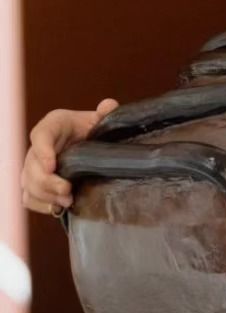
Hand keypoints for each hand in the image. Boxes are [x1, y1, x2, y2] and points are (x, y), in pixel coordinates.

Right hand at [20, 99, 116, 215]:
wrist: (84, 142)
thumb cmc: (88, 128)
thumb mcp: (98, 119)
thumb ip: (105, 113)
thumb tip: (108, 105)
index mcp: (52, 126)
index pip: (40, 136)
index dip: (43, 152)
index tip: (52, 166)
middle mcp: (37, 148)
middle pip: (32, 167)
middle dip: (47, 182)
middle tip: (66, 191)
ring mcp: (33, 168)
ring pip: (29, 184)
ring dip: (45, 196)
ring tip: (67, 201)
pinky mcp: (34, 184)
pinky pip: (29, 198)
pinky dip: (41, 205)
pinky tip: (58, 207)